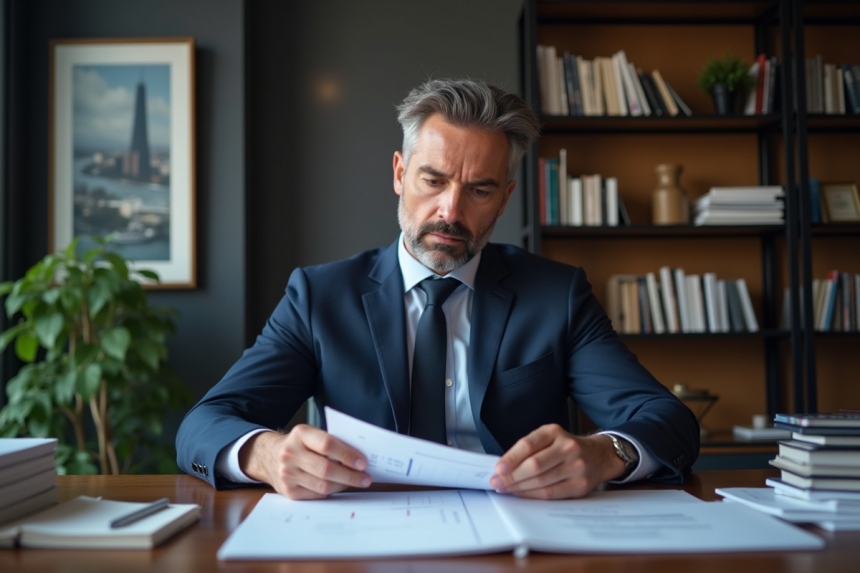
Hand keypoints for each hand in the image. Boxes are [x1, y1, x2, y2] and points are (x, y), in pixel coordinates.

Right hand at [239, 425, 371, 499]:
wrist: (268, 456)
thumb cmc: (299, 445)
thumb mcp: (310, 435)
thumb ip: (330, 442)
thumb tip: (359, 457)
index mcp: (300, 434)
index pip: (327, 444)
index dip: (347, 454)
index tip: (363, 462)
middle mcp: (290, 454)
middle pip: (326, 469)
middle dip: (350, 475)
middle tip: (366, 478)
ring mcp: (287, 474)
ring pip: (323, 485)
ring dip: (343, 485)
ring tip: (356, 482)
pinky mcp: (288, 491)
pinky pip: (316, 495)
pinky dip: (331, 492)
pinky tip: (338, 486)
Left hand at [489, 425, 625, 499]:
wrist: (599, 456)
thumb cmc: (566, 448)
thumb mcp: (549, 438)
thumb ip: (529, 449)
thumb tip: (503, 467)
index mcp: (555, 432)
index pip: (528, 445)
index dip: (511, 458)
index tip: (498, 468)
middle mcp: (567, 447)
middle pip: (534, 465)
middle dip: (512, 476)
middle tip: (497, 482)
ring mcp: (576, 466)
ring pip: (541, 481)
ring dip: (519, 488)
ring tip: (505, 489)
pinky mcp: (579, 485)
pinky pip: (551, 493)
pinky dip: (532, 495)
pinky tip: (521, 494)